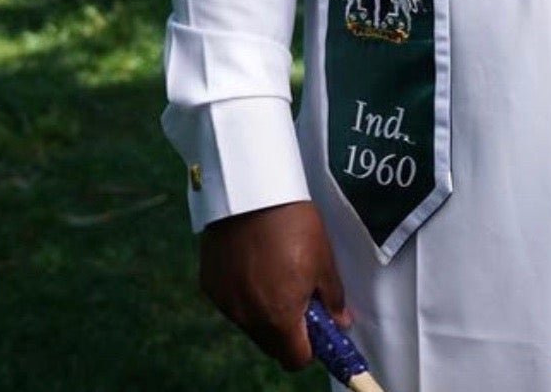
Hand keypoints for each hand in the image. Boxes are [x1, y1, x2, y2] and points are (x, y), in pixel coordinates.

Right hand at [198, 200, 347, 370]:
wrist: (250, 191)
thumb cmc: (293, 223)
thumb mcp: (323, 260)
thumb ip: (332, 298)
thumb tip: (341, 322)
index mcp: (279, 317)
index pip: (295, 359)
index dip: (310, 347)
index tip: (317, 326)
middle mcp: (248, 318)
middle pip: (271, 344)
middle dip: (287, 330)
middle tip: (298, 297)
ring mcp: (225, 303)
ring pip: (249, 324)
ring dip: (263, 312)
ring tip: (273, 272)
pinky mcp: (209, 285)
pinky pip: (231, 303)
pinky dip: (243, 294)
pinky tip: (251, 263)